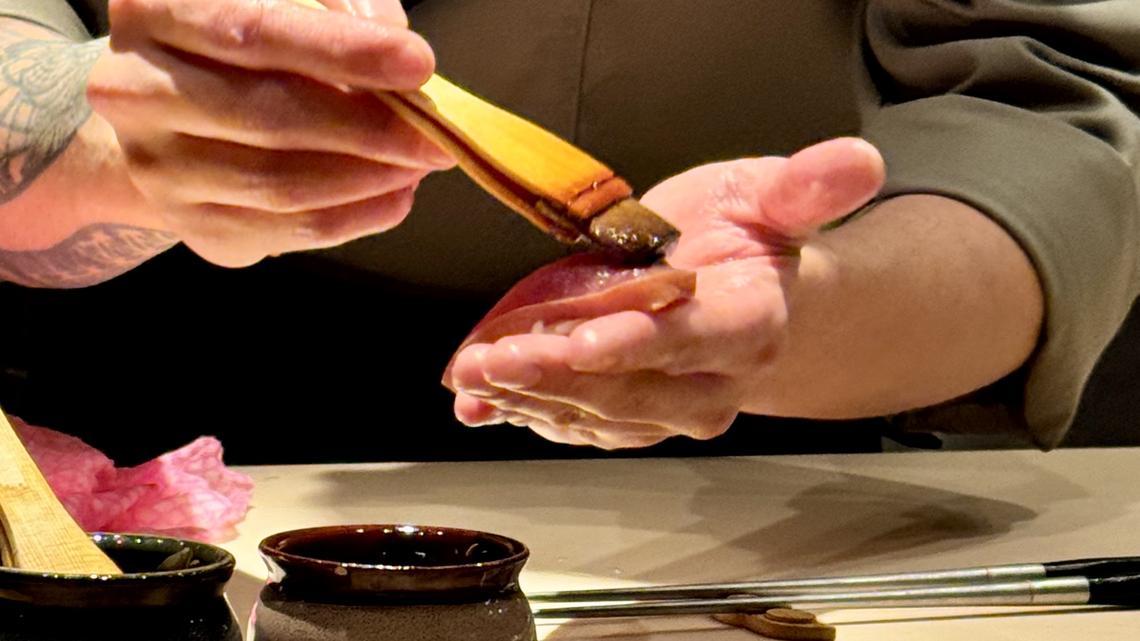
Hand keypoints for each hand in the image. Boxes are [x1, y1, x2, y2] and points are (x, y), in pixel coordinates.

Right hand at [86, 0, 453, 266]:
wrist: (170, 113)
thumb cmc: (243, 45)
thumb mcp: (282, 1)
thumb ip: (339, 9)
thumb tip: (398, 50)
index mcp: (154, 12)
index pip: (257, 32)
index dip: (343, 51)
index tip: (418, 63)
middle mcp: (137, 90)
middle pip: (272, 117)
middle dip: (371, 129)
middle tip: (435, 135)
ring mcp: (157, 167)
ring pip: (282, 184)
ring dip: (370, 178)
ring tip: (419, 163)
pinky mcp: (191, 224)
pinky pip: (290, 231)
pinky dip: (357, 216)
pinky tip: (395, 195)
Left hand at [449, 138, 884, 448]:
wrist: (747, 295)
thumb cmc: (751, 242)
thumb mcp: (775, 197)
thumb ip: (808, 187)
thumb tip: (856, 159)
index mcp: (749, 324)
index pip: (689, 339)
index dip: (634, 343)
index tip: (582, 340)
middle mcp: (710, 382)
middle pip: (629, 390)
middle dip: (556, 377)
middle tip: (493, 360)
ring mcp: (664, 408)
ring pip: (591, 414)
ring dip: (525, 396)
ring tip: (471, 374)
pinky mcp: (625, 415)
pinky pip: (571, 421)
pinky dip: (519, 408)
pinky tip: (475, 397)